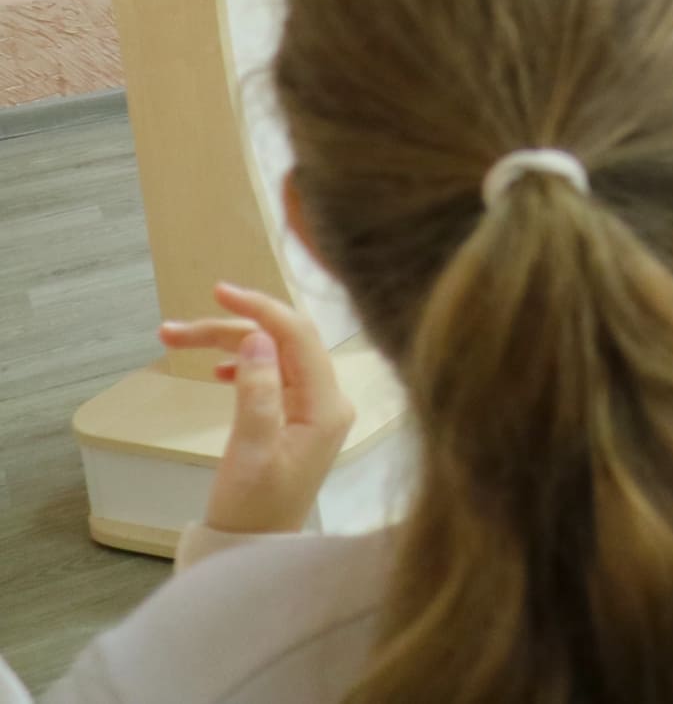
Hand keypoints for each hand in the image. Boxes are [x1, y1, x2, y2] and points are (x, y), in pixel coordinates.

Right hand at [159, 283, 355, 535]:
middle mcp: (328, 400)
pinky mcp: (296, 418)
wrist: (255, 549)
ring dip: (225, 344)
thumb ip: (258, 392)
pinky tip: (212, 369)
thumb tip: (259, 339)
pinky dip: (240, 365)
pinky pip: (271, 376)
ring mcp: (313, 409)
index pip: (300, 337)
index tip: (220, 292)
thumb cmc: (254, 507)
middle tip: (176, 327)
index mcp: (328, 405)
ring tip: (175, 340)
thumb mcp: (251, 450)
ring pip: (271, 356)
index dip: (262, 309)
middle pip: (283, 342)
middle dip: (231, 327)